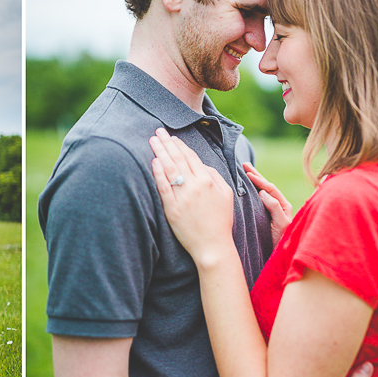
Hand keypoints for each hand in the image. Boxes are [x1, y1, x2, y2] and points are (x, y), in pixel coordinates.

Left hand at [149, 128, 233, 262]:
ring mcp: (182, 197)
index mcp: (208, 181)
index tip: (172, 137)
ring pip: (169, 169)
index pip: (191, 157)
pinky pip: (163, 187)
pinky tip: (153, 161)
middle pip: (178, 159)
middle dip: (167, 143)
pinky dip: (158, 173)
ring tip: (152, 140)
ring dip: (160, 152)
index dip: (180, 145)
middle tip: (157, 131)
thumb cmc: (220, 220)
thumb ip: (214, 175)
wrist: (212, 246)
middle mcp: (194, 186)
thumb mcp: (225, 194)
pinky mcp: (172, 208)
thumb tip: (199, 163)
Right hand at [243, 162, 292, 245]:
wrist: (280, 255)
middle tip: (244, 164)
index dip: (259, 180)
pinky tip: (246, 187)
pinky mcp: (265, 216)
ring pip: (262, 191)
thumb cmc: (281, 241)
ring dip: (254, 180)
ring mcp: (272, 210)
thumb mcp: (280, 224)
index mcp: (283, 205)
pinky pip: (259, 199)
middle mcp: (278, 205)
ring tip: (245, 171)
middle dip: (256, 174)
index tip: (247, 173)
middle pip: (266, 186)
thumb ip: (274, 207)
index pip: (270, 188)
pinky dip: (252, 190)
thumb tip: (263, 192)